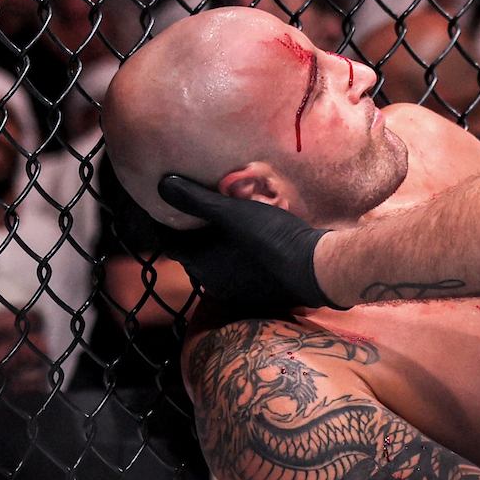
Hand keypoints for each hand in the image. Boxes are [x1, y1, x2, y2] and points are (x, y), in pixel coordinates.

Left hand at [156, 173, 332, 310]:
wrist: (315, 268)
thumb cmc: (270, 238)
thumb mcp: (233, 212)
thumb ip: (197, 200)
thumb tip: (163, 184)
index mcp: (202, 264)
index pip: (171, 244)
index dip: (165, 225)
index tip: (164, 206)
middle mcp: (213, 283)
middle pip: (193, 256)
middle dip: (190, 236)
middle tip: (194, 211)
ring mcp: (236, 292)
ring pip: (216, 266)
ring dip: (214, 247)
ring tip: (221, 224)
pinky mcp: (257, 294)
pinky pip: (236, 272)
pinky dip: (234, 257)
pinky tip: (248, 243)